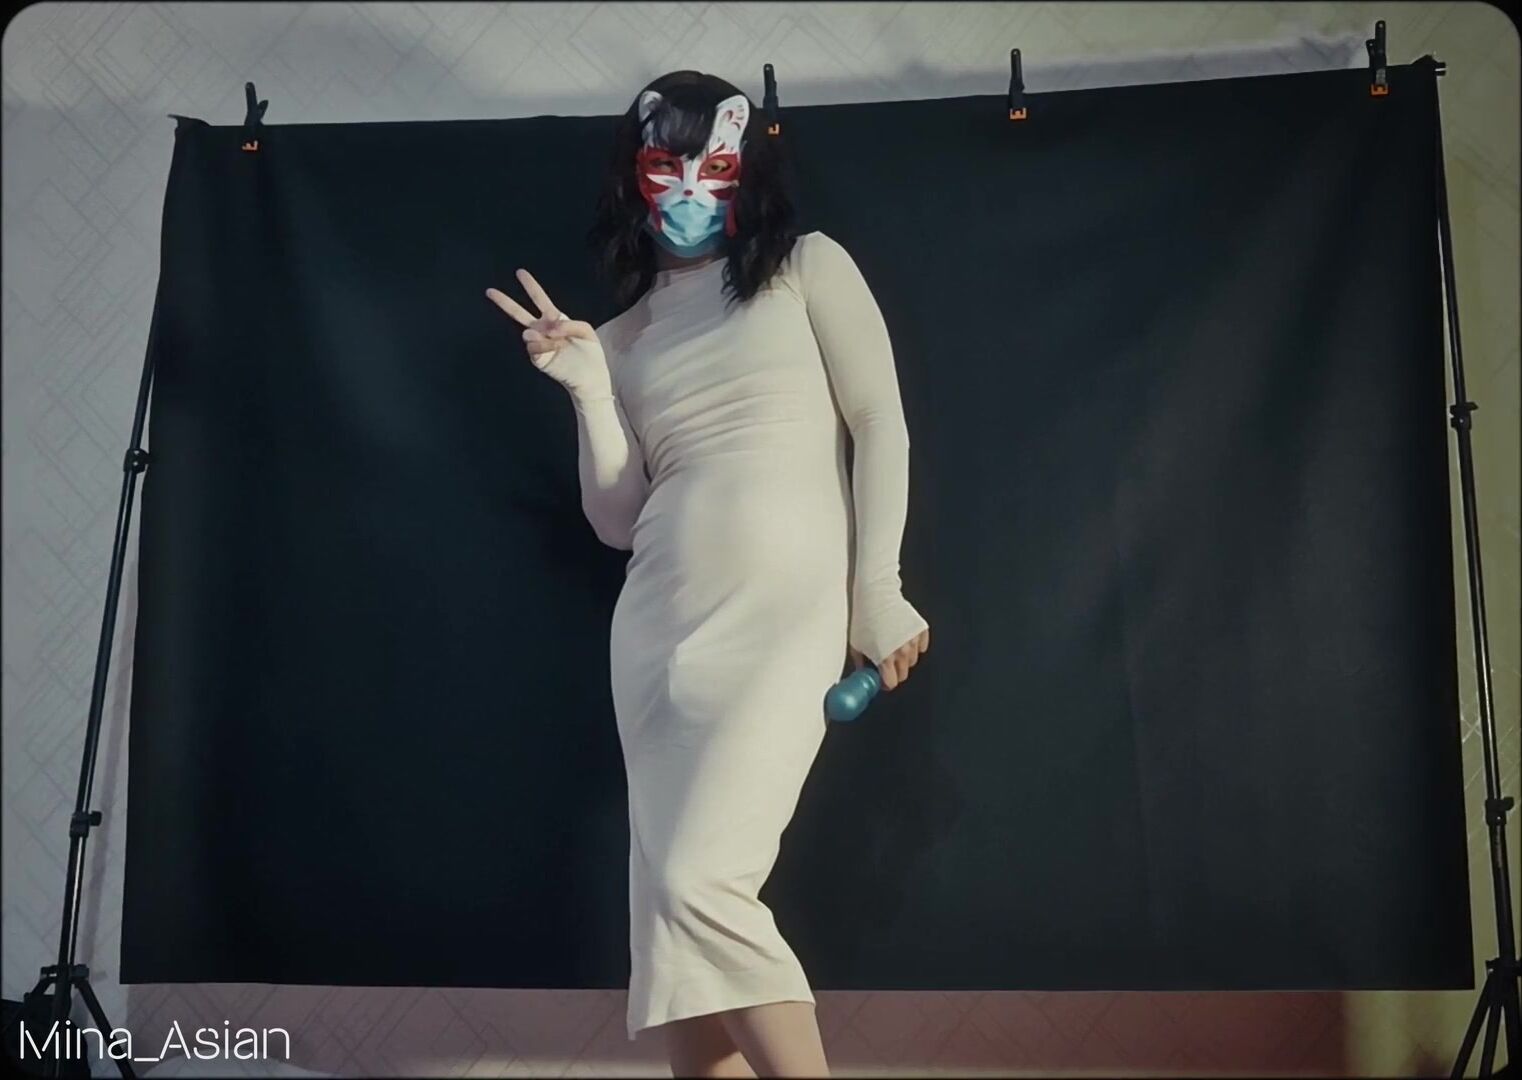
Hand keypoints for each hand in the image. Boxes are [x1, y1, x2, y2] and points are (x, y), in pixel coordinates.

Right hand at [486, 269, 611, 400]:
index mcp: (554, 319)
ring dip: (543, 334)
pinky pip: (533, 347)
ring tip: (559, 342)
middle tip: (489, 291)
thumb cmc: (590, 354)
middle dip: (504, 302)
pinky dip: (544, 345)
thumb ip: (568, 323)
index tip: (520, 272)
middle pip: (519, 313)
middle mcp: (542, 330)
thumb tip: (547, 328)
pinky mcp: (538, 359)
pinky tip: (555, 347)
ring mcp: (539, 344)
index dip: (530, 285)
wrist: (591, 378)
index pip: (539, 299)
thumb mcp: (585, 330)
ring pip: (528, 333)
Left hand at [848, 626, 928, 691]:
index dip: (886, 683)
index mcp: (885, 658)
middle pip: (903, 675)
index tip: (882, 679)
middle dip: (894, 672)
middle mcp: (901, 652)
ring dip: (903, 659)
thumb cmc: (864, 618)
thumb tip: (863, 673)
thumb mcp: (855, 644)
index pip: (892, 683)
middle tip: (886, 663)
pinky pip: (921, 647)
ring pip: (912, 661)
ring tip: (893, 646)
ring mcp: (913, 642)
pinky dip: (914, 646)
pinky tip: (903, 638)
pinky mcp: (921, 631)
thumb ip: (861, 664)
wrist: (877, 595)